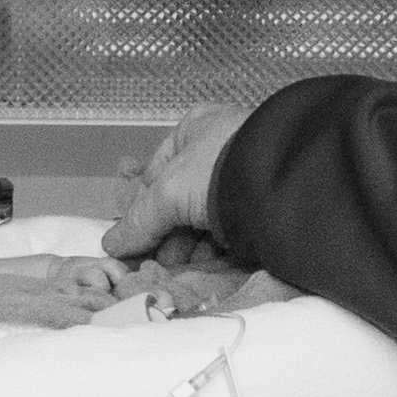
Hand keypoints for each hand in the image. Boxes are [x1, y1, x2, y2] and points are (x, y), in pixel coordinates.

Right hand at [102, 102, 254, 259]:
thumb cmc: (220, 169)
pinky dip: (218, 246)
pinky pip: (233, 225)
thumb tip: (111, 245)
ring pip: (206, 215)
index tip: (133, 241)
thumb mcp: (168, 193)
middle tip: (158, 262)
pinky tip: (210, 263)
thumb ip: (138, 221)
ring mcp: (245, 172)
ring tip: (182, 268)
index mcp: (194, 128)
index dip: (141, 210)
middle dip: (168, 233)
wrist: (285, 180)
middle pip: (181, 198)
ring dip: (191, 244)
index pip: (154, 173)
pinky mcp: (265, 199)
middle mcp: (220, 146)